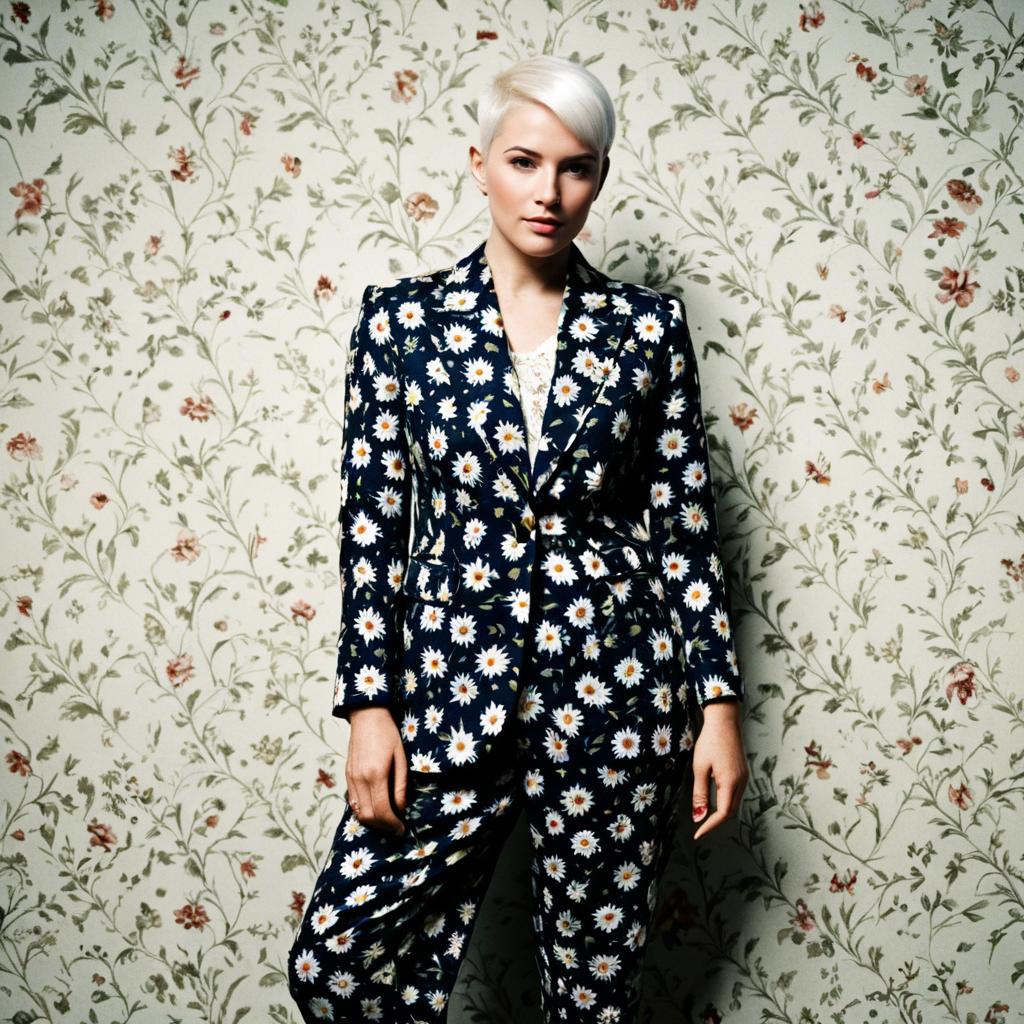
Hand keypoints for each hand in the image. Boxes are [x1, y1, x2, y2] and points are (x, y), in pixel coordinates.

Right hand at [344, 707, 407, 836]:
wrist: (367, 716)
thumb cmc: (388, 734)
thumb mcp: (401, 758)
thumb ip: (400, 785)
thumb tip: (400, 808)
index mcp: (376, 775)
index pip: (382, 811)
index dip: (392, 824)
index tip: (401, 829)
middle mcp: (360, 779)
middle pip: (368, 816)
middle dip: (383, 826)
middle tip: (396, 827)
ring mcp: (351, 778)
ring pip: (358, 812)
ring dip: (372, 821)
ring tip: (387, 819)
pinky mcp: (347, 776)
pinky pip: (352, 801)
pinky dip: (363, 810)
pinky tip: (375, 807)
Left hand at [691, 700, 747, 840]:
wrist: (724, 720)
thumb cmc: (710, 741)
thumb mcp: (700, 768)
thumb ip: (700, 794)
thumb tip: (699, 816)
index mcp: (731, 782)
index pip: (723, 814)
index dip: (710, 826)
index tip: (698, 834)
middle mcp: (741, 783)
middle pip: (730, 811)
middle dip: (715, 822)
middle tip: (699, 829)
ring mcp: (744, 778)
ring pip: (733, 803)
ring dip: (720, 812)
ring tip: (705, 817)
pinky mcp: (742, 773)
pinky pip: (735, 794)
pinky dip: (724, 802)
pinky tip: (714, 800)